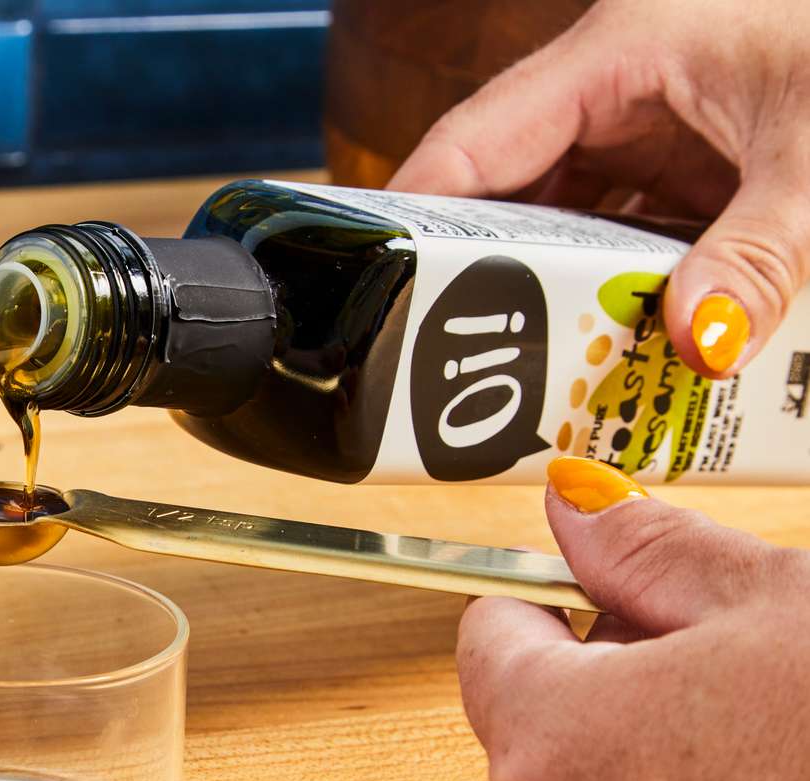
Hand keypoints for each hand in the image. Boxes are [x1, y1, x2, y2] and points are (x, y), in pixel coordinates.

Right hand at [389, 0, 809, 379]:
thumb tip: (698, 343)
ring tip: (537, 367)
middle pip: (506, 197)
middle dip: (488, 280)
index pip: (474, 142)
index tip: (379, 293)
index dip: (416, 219)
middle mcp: (614, 90)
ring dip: (555, 296)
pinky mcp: (681, 171)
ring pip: (560, 226)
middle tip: (463, 361)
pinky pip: (618, 239)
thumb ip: (761, 255)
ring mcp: (646, 132)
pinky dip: (614, 293)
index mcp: (618, 52)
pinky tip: (615, 343)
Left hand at [458, 457, 809, 780]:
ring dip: (644, 778)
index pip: (488, 643)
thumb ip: (645, 549)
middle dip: (608, 694)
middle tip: (720, 676)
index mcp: (552, 748)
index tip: (606, 602)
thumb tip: (576, 508)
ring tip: (761, 756)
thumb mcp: (770, 602)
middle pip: (534, 734)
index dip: (553, 607)